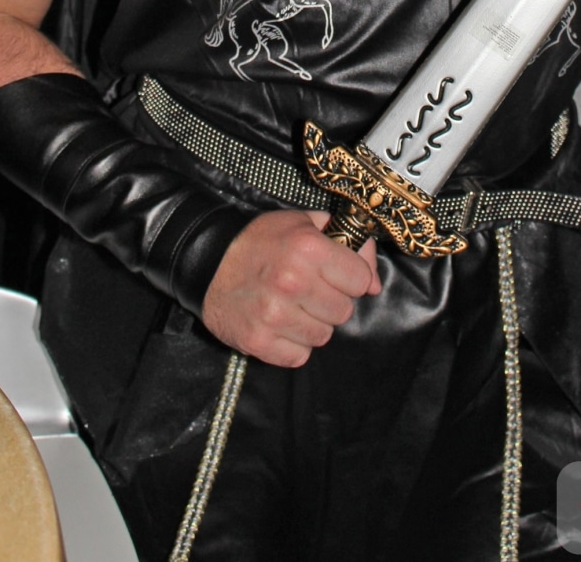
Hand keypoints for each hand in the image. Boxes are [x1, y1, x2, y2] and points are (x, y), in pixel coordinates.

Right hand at [201, 208, 380, 366]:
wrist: (206, 262)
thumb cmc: (260, 241)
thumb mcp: (303, 224)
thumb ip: (346, 242)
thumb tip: (374, 282)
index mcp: (307, 248)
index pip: (360, 279)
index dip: (350, 277)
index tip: (334, 273)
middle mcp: (293, 282)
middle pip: (344, 311)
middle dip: (331, 301)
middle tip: (308, 289)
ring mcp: (275, 315)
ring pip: (324, 336)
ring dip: (312, 323)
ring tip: (291, 305)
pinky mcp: (259, 341)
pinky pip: (299, 356)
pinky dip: (292, 343)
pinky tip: (278, 322)